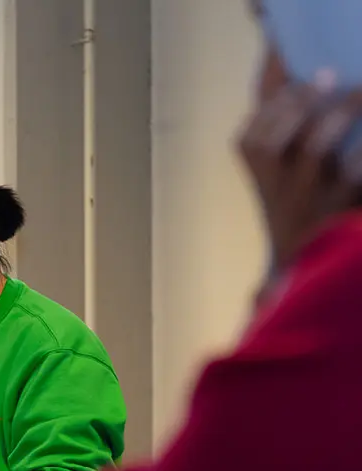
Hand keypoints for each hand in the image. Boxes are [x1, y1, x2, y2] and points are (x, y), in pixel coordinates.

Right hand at [238, 82, 361, 271]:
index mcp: (259, 178)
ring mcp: (306, 201)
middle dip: (296, 105)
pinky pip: (354, 172)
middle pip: (268, 144)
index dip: (270, 104)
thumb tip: (300, 79)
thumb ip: (282, 132)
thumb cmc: (300, 210)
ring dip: (336, 117)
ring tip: (359, 91)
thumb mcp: (280, 177)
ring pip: (314, 152)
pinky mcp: (339, 210)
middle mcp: (276, 190)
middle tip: (326, 76)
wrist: (309, 268)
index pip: (249, 138)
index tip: (293, 73)